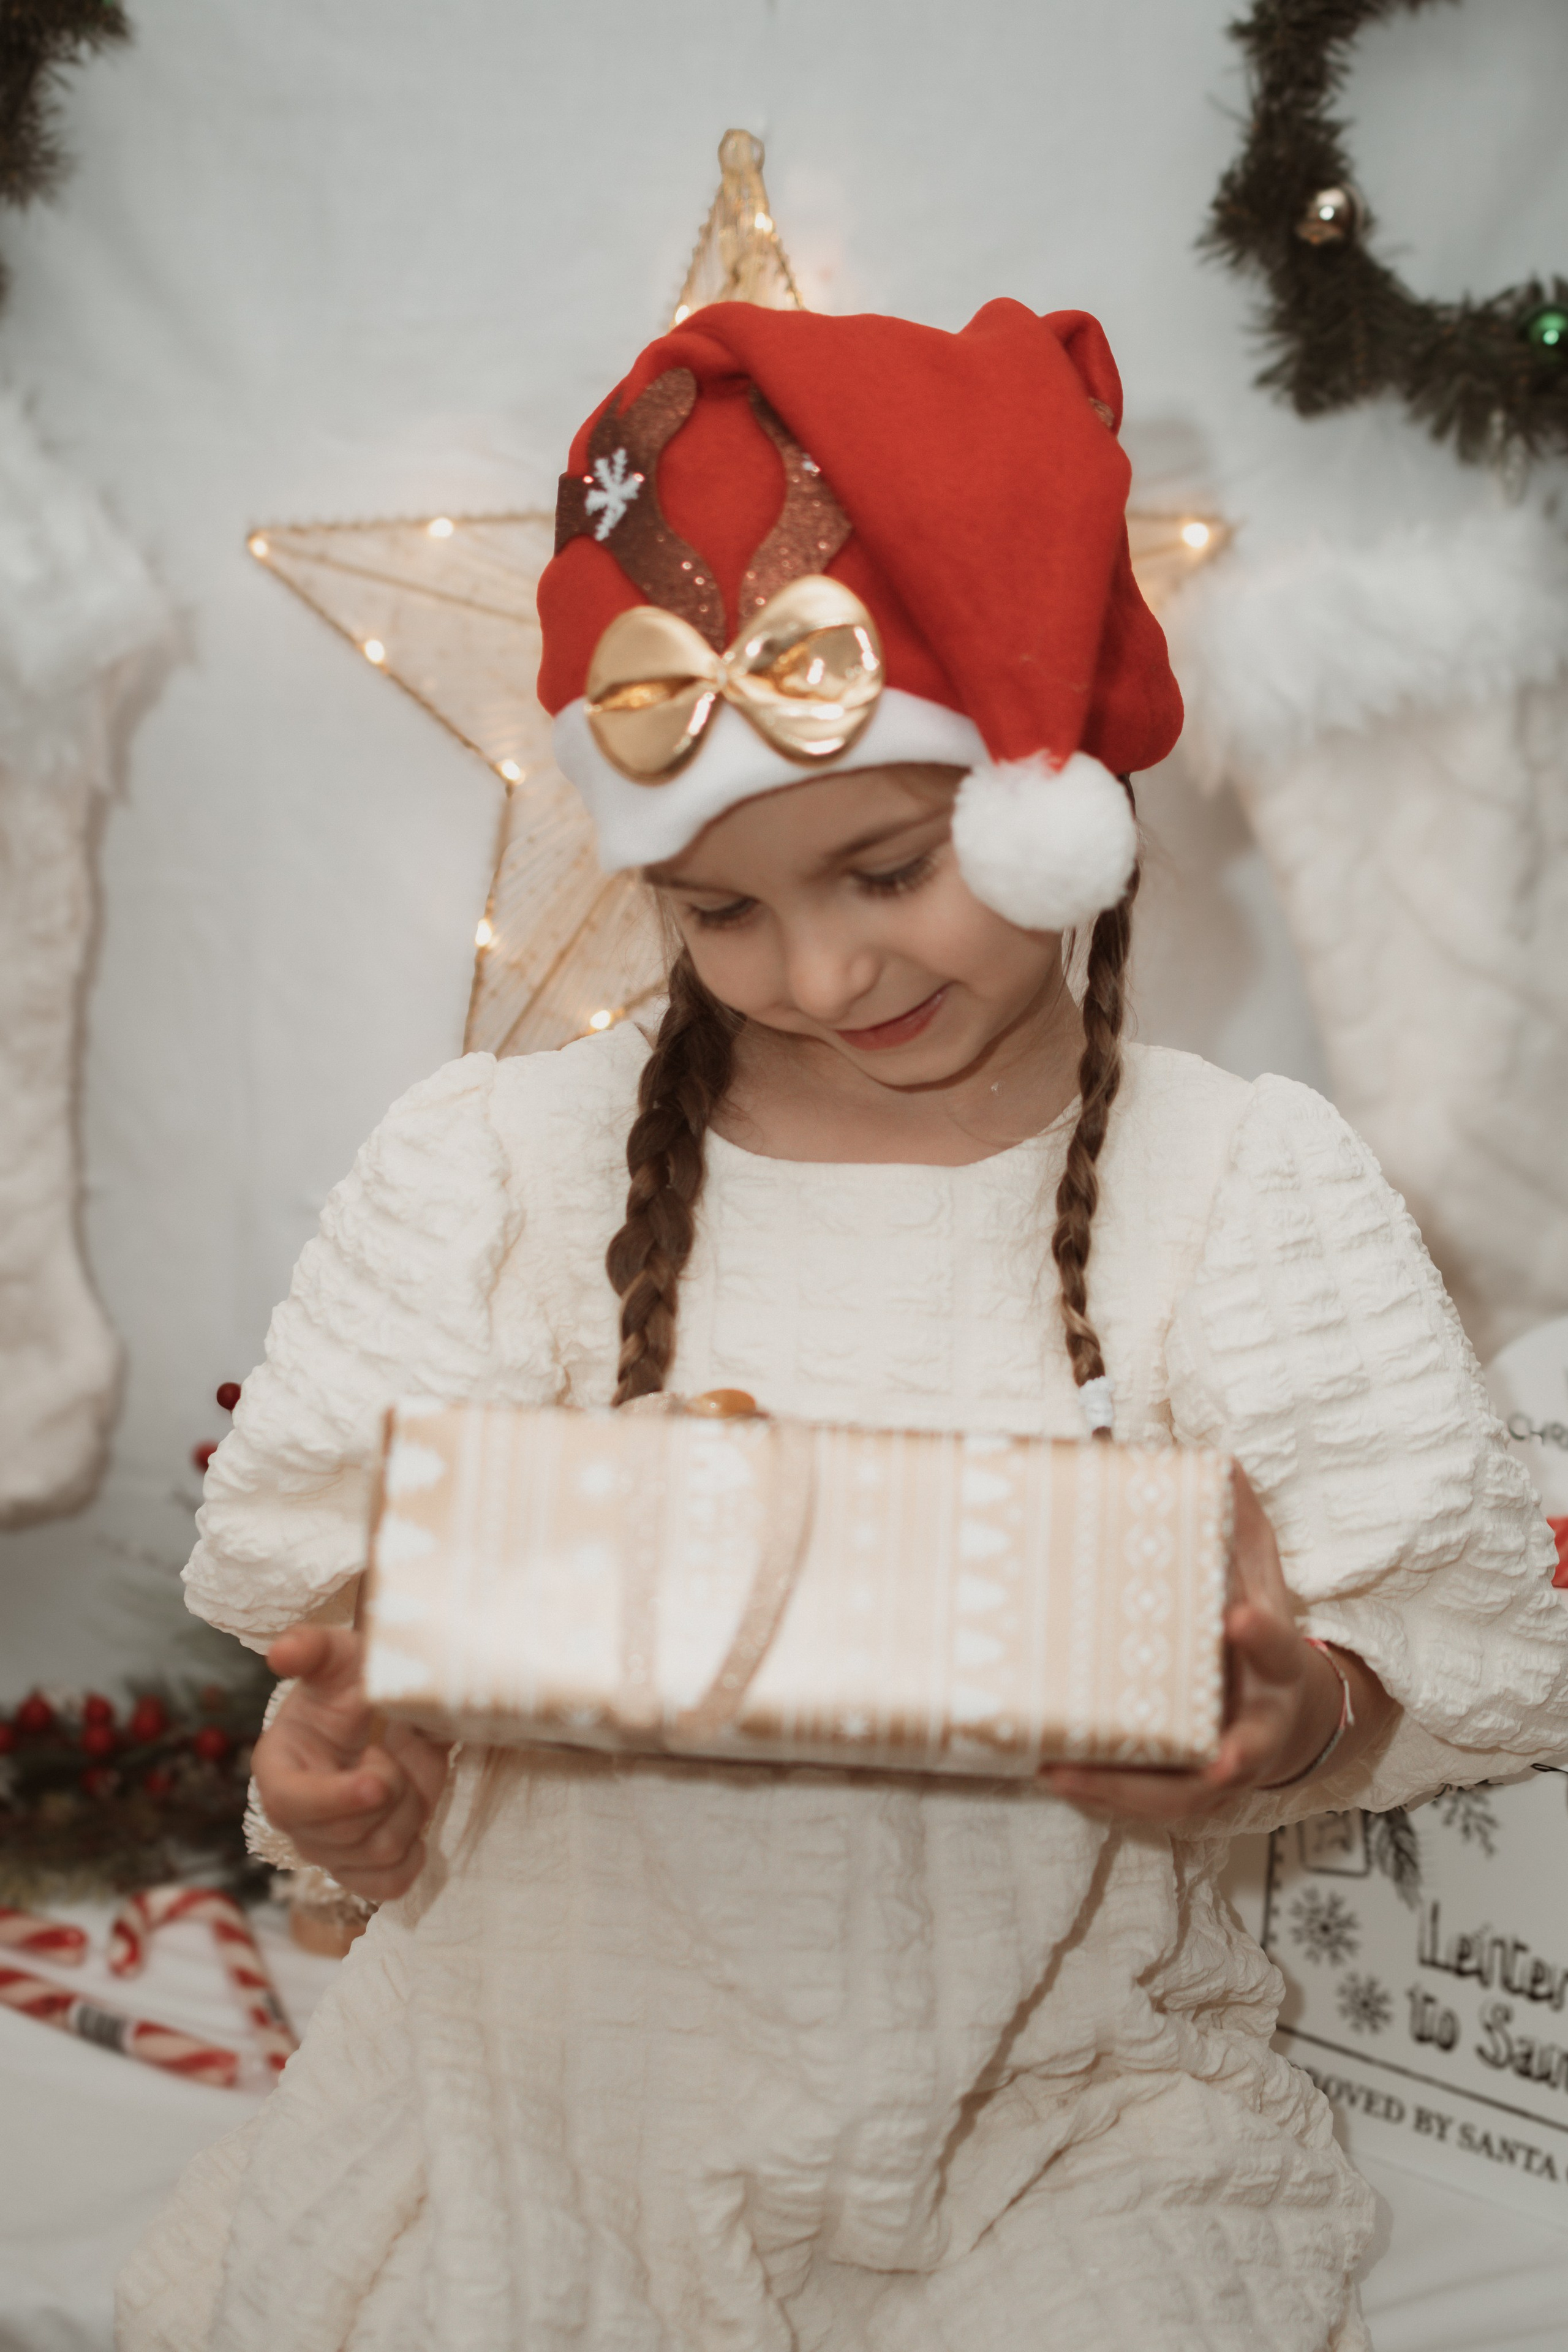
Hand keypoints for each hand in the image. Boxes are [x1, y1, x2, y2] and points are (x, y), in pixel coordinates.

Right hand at [255, 1626, 450, 1900]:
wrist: (391, 1711)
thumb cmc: (355, 1682)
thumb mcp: (340, 1656)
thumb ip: (311, 1649)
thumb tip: (282, 1652)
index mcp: (278, 1767)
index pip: (290, 1803)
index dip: (332, 1800)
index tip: (377, 1781)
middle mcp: (297, 1816)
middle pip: (341, 1837)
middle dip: (385, 1795)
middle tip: (394, 1752)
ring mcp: (329, 1847)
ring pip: (375, 1856)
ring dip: (408, 1815)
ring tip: (404, 1774)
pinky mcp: (362, 1866)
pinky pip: (390, 1885)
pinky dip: (414, 1857)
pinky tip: (415, 1820)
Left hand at [1041, 1463, 1373, 1824]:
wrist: (1288, 1716)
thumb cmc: (1259, 1634)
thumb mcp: (1260, 1575)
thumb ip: (1240, 1526)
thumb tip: (1221, 1463)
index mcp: (1273, 1662)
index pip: (1275, 1646)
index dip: (1260, 1636)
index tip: (1238, 1617)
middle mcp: (1254, 1723)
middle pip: (1246, 1748)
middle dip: (1230, 1754)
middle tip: (1214, 1760)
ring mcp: (1221, 1766)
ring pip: (1184, 1793)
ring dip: (1129, 1790)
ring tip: (1065, 1772)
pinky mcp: (1186, 1789)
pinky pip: (1146, 1801)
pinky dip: (1102, 1792)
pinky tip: (1051, 1771)